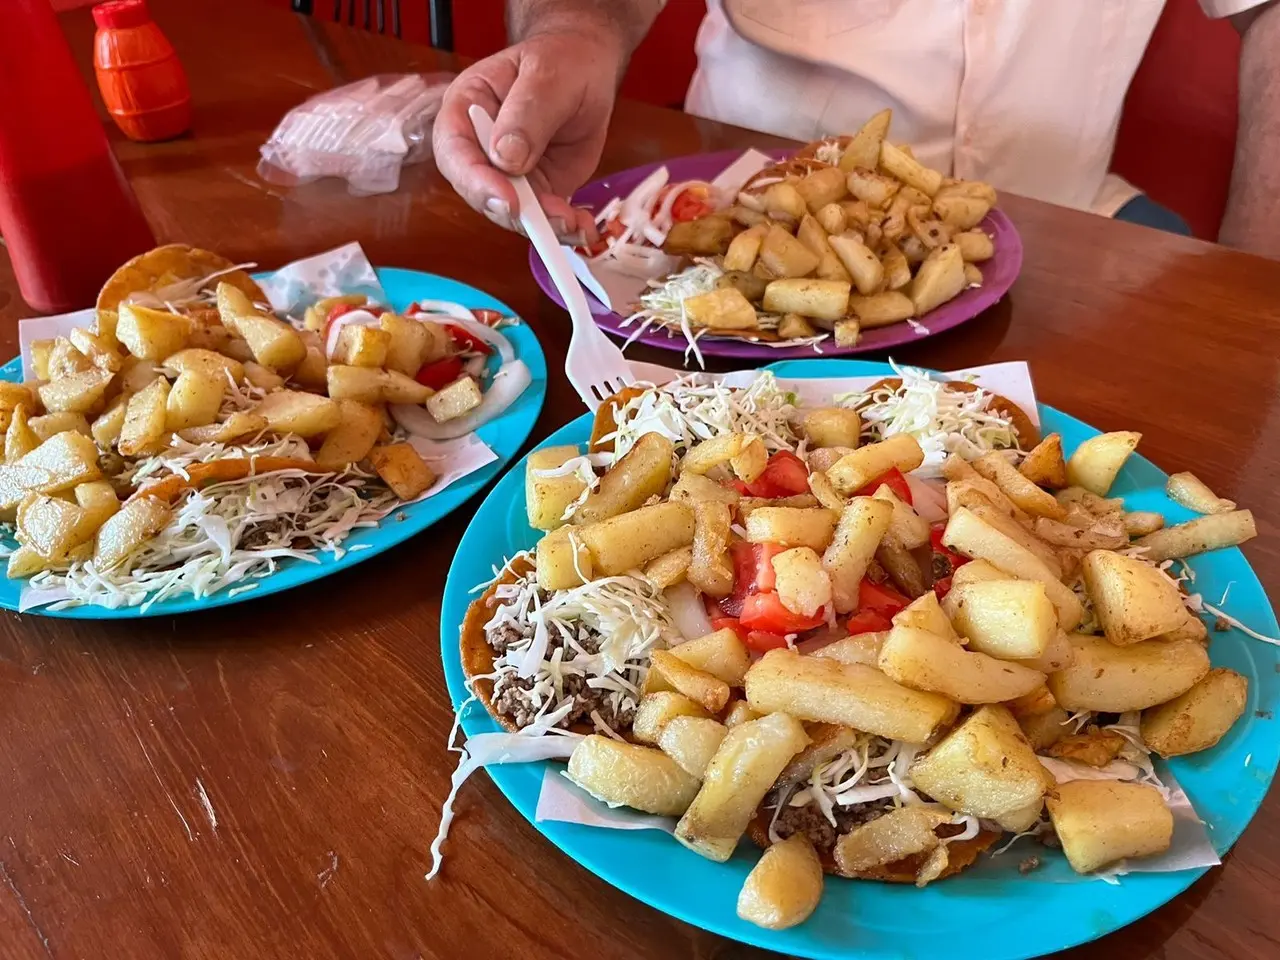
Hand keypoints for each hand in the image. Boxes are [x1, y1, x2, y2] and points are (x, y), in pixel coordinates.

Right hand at [433, 31, 623, 242]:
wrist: (586, 68)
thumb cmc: (559, 60)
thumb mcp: (546, 75)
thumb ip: (526, 111)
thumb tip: (506, 157)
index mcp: (466, 110)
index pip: (455, 152)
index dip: (476, 181)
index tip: (507, 198)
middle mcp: (480, 149)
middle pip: (482, 193)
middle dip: (515, 212)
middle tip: (550, 219)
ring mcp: (508, 174)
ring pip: (514, 213)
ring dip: (544, 226)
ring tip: (575, 224)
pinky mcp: (537, 190)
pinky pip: (544, 217)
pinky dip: (564, 228)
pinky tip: (584, 229)